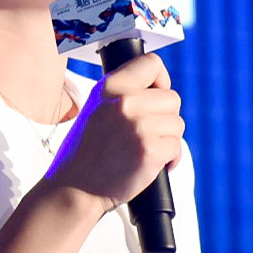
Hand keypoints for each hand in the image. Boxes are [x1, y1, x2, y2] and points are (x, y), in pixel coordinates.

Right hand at [45, 52, 181, 213]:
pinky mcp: (151, 149)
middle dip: (165, 118)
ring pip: (177, 124)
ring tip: (143, 151)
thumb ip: (124, 95)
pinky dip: (170, 160)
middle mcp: (125, 101)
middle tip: (145, 134)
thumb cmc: (85, 153)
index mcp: (110, 86)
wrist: (74, 189)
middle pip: (172, 98)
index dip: (160, 80)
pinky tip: (151, 165)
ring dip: (167, 140)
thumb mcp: (96, 109)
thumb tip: (159, 89)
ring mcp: (139, 125)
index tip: (156, 95)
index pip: (151, 63)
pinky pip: (177, 147)